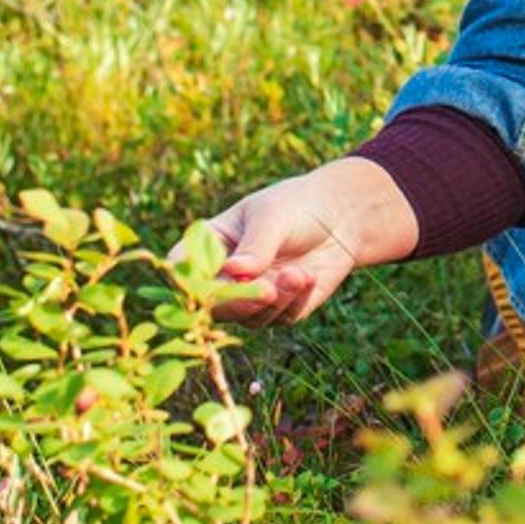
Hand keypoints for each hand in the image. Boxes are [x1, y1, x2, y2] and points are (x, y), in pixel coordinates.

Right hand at [194, 157, 415, 322]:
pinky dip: (295, 300)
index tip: (209, 281)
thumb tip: (235, 272)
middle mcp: (225, 276)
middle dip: (239, 302)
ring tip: (298, 274)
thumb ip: (256, 246)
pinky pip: (280, 318)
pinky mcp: (281, 310)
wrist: (341, 216)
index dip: (186, 280)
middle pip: (213, 304)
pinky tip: (310, 276)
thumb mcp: (273, 217)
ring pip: (248, 317)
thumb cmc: (297, 206)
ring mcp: (251, 296)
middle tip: (266, 290)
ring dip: (274, 300)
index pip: (183, 267)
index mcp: (211, 244)